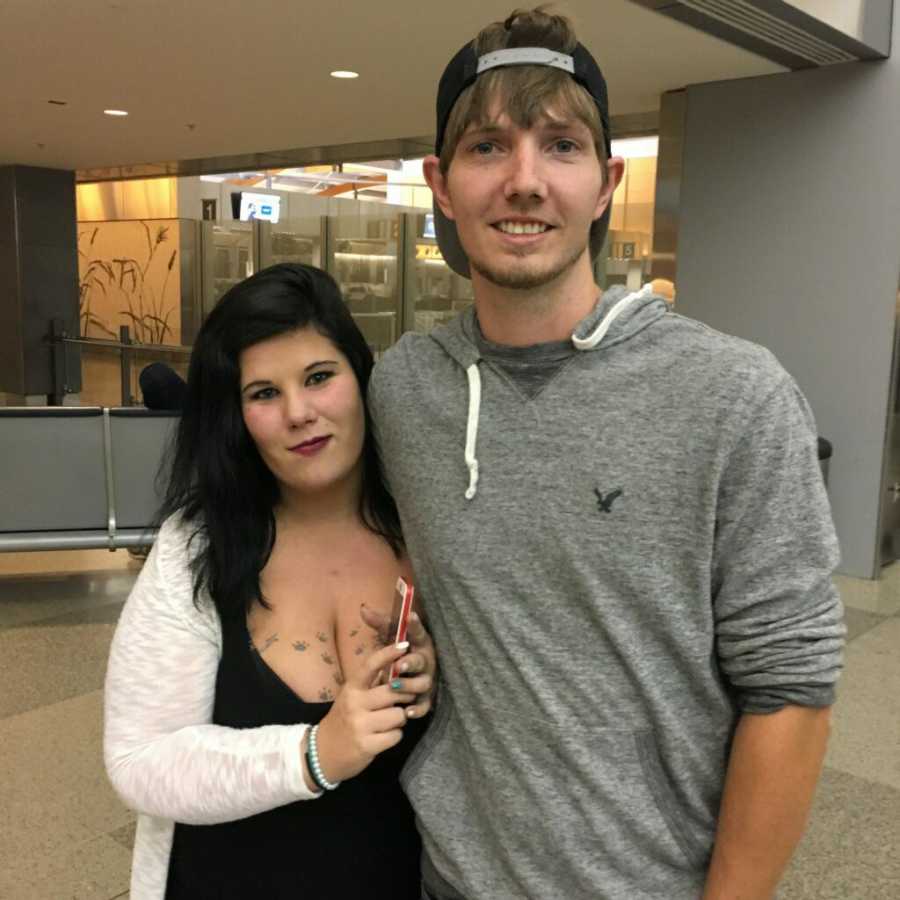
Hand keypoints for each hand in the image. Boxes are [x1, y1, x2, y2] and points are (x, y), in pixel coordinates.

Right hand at [311, 640, 415, 786]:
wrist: (322, 752)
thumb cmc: (344, 719)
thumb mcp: (352, 697)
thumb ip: (372, 684)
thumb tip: (398, 667)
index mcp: (351, 688)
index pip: (370, 665)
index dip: (388, 653)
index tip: (405, 645)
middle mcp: (355, 703)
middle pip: (394, 692)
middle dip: (405, 696)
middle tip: (402, 700)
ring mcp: (360, 725)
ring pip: (399, 714)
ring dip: (398, 719)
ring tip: (387, 722)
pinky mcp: (367, 745)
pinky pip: (396, 735)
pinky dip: (394, 736)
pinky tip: (383, 737)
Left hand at [360, 604, 436, 720]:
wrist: (404, 680)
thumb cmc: (397, 654)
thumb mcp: (389, 638)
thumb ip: (379, 623)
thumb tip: (363, 608)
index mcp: (418, 643)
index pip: (418, 632)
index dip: (415, 625)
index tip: (410, 616)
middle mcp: (425, 661)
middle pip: (421, 661)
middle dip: (411, 662)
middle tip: (399, 665)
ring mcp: (426, 680)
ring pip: (423, 683)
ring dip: (410, 685)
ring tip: (395, 686)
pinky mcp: (426, 699)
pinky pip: (424, 705)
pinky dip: (417, 709)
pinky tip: (407, 711)